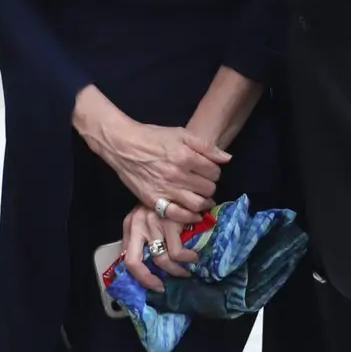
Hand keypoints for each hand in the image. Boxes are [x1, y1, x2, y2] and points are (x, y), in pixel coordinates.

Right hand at [86, 107, 227, 222]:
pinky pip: (177, 215)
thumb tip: (227, 159)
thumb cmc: (153, 137)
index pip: (214, 172)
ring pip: (197, 204)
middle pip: (208, 188)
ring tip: (203, 199)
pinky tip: (195, 214)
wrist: (123, 145)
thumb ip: (205, 146)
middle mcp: (178, 175)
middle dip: (210, 186)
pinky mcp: (154, 200)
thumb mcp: (180, 134)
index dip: (214, 171)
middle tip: (204, 183)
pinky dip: (190, 217)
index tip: (208, 171)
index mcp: (186, 156)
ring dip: (204, 202)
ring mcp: (166, 189)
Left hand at [120, 205, 198, 292]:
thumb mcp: (148, 219)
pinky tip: (193, 256)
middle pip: (134, 263)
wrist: (177, 182)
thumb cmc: (164, 205)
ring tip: (186, 269)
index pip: (127, 258)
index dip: (139, 276)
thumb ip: (146, 239)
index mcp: (130, 225)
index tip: (153, 284)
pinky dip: (188, 258)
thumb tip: (153, 268)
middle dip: (148, 280)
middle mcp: (138, 225)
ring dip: (177, 270)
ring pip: (162, 260)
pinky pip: (178, 252)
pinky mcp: (170, 222)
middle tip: (163, 285)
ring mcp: (153, 224)